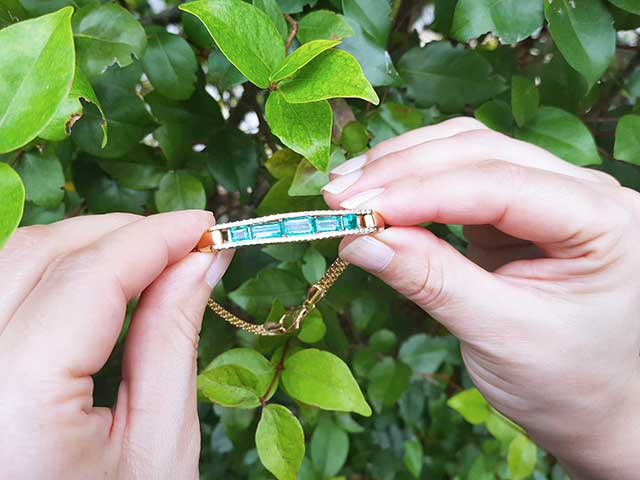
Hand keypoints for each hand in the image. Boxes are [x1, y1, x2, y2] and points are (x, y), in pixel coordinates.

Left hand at [0, 211, 232, 479]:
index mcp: (11, 405)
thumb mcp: (158, 444)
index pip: (88, 279)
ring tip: (146, 259)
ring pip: (8, 262)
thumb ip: (173, 337)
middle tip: (183, 242)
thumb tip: (200, 262)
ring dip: (83, 247)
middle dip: (120, 234)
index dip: (154, 238)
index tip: (205, 225)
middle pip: (38, 255)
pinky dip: (47, 271)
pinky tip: (93, 283)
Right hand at [322, 118, 639, 478]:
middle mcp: (582, 192)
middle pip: (480, 152)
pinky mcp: (514, 207)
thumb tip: (361, 240)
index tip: (357, 210)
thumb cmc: (562, 382)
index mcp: (603, 222)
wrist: (587, 407)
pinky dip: (411, 182)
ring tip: (346, 189)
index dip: (421, 192)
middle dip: (403, 171)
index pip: (499, 185)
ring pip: (465, 151)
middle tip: (339, 198)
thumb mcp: (498, 335)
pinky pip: (458, 175)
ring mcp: (548, 193)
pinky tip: (375, 194)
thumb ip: (432, 280)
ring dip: (401, 166)